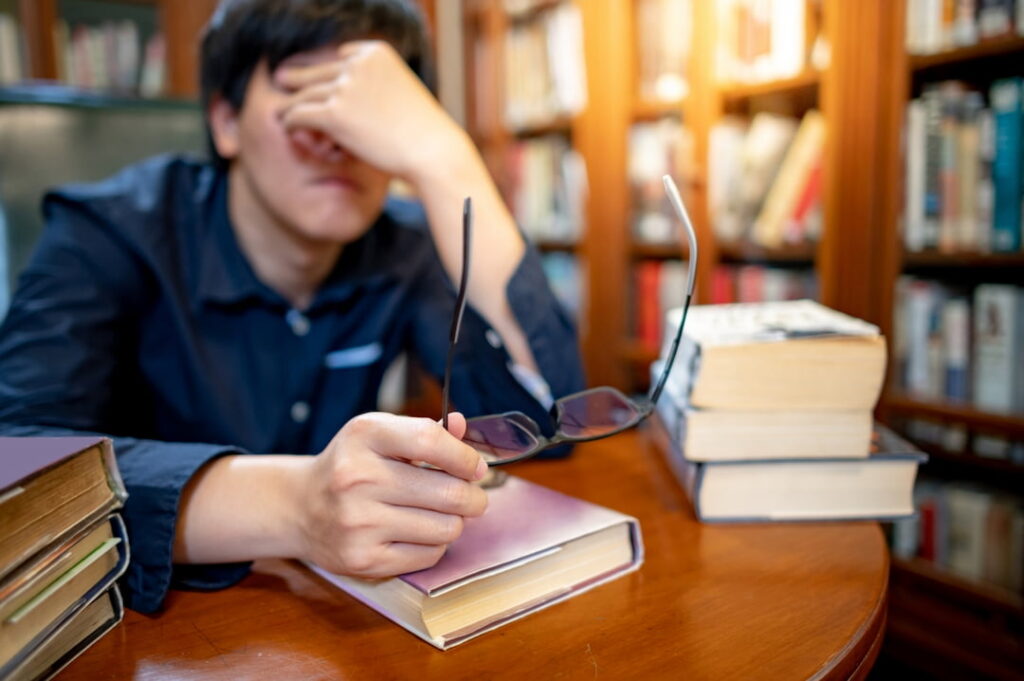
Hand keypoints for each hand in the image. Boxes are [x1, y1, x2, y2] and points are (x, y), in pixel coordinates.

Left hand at [276, 40, 470, 182]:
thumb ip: (377, 86)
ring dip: (292, 104)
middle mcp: (358, 64)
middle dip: (299, 78)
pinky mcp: (335, 113)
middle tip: (281, 79)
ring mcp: (345, 87)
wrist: (432, 151)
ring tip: (281, 109)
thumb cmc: (423, 130)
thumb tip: (350, 94)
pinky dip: (290, 120)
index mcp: (376, 52)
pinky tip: (286, 127)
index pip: (342, 56)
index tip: (315, 78)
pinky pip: (300, 114)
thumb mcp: (403, 93)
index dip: (329, 71)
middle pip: (320, 72)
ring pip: (306, 93)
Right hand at [297, 412, 488, 578]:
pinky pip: (429, 555)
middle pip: (449, 492)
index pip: (430, 440)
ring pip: (446, 528)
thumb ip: (425, 431)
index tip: (475, 468)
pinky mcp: (363, 559)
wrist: (301, 507)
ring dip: (454, 522)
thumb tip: (464, 427)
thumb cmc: (352, 466)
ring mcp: (358, 522)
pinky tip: (417, 532)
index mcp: (365, 436)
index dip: (465, 457)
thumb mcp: (379, 435)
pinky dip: (434, 544)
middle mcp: (358, 478)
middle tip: (472, 497)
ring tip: (440, 514)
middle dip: (473, 497)